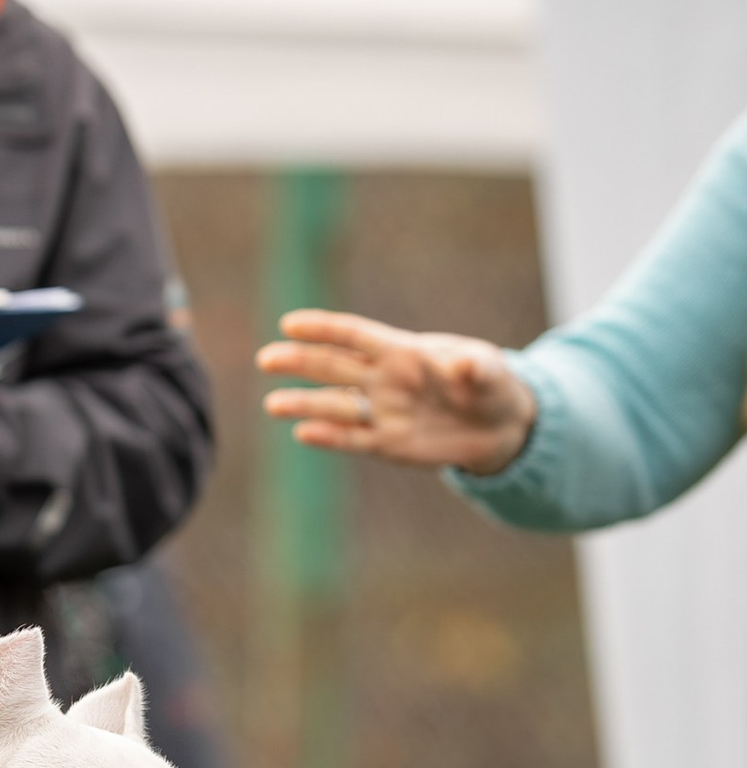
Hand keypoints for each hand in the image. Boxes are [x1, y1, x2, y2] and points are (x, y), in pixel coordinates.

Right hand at [256, 310, 536, 473]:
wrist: (499, 428)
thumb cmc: (491, 385)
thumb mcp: (491, 371)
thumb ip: (475, 368)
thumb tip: (464, 366)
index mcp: (402, 351)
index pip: (355, 335)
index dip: (323, 328)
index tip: (290, 324)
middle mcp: (383, 379)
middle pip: (333, 367)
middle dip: (300, 361)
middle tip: (267, 359)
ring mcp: (381, 411)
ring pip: (335, 405)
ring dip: (304, 404)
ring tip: (274, 404)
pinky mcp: (386, 443)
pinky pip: (353, 439)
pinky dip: (330, 437)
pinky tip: (304, 433)